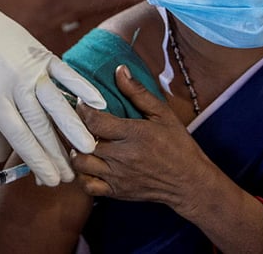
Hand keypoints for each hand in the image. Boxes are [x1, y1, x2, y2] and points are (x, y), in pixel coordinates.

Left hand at [0, 0, 107, 186]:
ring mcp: (31, 69)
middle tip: (72, 175)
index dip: (37, 160)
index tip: (50, 179)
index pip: (20, 137)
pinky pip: (67, 73)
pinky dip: (84, 88)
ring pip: (57, 103)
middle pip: (41, 125)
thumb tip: (3, 158)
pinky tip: (98, 104)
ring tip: (89, 148)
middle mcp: (15, 86)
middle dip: (57, 153)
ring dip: (75, 127)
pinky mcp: (43, 54)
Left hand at [71, 65, 220, 213]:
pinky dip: (82, 175)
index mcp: (134, 134)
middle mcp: (122, 157)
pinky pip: (88, 186)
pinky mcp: (116, 192)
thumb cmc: (178, 145)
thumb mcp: (164, 114)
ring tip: (80, 142)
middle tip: (73, 121)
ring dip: (76, 152)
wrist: (189, 182)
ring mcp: (118, 177)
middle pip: (82, 142)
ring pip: (80, 164)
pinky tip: (88, 164)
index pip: (94, 121)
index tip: (81, 103)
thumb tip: (120, 70)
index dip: (82, 109)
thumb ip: (139, 93)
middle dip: (73, 129)